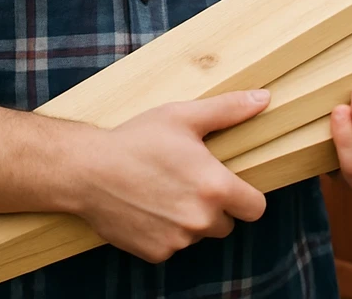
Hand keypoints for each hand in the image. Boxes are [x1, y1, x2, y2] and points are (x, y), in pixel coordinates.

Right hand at [70, 89, 269, 262]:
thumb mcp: (184, 116)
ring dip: (190, 219)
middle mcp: (200, 219)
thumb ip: (229, 110)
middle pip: (227, 223)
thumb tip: (263, 97)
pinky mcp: (155, 253)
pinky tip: (150, 206)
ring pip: (199, 234)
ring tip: (166, 189)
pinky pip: (174, 246)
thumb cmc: (138, 138)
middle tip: (191, 180)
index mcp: (214, 187)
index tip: (234, 185)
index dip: (248, 197)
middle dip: (216, 206)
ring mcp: (177, 240)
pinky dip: (167, 231)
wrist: (88, 170)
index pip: (256, 208)